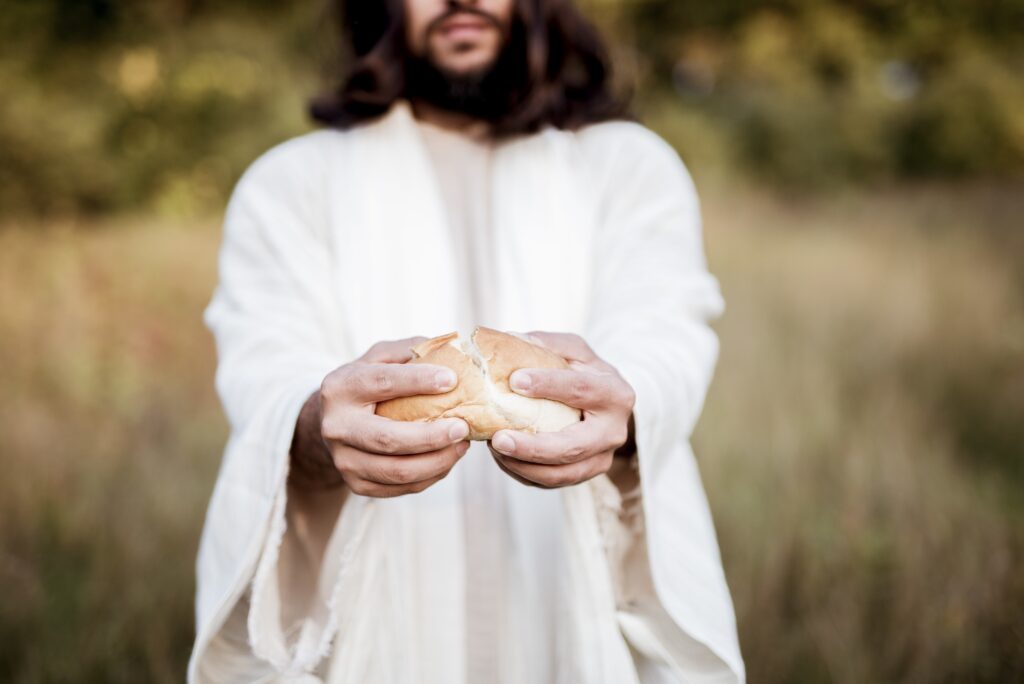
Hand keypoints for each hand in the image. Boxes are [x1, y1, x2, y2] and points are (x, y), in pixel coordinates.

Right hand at [310, 337, 470, 496]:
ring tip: (462, 445)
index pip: (381, 382)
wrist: (332, 420)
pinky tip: (447, 459)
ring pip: (397, 471)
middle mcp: (336, 426)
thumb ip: (411, 350)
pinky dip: (431, 476)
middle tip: (463, 427)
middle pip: (387, 438)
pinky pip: (401, 488)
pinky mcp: (356, 484)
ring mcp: (343, 460)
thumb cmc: (369, 382)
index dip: (417, 381)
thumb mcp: (381, 357)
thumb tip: (452, 351)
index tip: (451, 379)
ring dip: (437, 461)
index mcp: (340, 387)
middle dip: (431, 436)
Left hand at [486, 331, 635, 488]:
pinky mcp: (586, 474)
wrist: (608, 405)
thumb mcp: (575, 351)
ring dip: (524, 466)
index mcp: (615, 393)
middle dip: (533, 446)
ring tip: (494, 448)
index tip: (515, 380)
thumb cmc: (586, 373)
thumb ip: (549, 344)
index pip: (582, 389)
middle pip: (573, 446)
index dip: (549, 385)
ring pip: (563, 474)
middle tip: (498, 438)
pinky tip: (503, 458)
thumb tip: (510, 340)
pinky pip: (553, 482)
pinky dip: (524, 473)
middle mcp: (614, 431)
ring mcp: (602, 458)